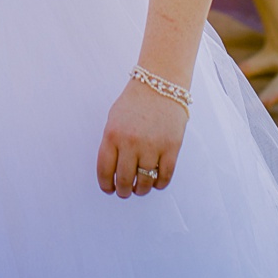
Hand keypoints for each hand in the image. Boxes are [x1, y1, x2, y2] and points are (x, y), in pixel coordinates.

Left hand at [97, 76, 187, 196]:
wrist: (159, 85)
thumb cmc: (134, 102)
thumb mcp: (113, 119)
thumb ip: (111, 143)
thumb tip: (111, 170)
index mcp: (112, 135)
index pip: (105, 169)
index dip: (106, 184)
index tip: (109, 189)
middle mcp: (131, 143)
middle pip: (125, 179)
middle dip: (123, 190)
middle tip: (124, 192)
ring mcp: (152, 146)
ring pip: (145, 182)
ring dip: (141, 190)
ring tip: (140, 188)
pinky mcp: (172, 148)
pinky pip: (165, 176)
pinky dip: (159, 184)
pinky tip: (156, 183)